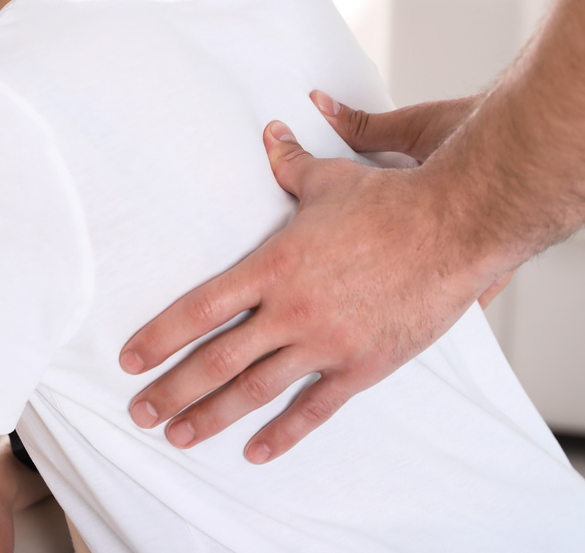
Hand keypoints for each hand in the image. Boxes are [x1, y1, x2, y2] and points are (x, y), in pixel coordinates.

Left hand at [119, 91, 502, 463]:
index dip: (159, 337)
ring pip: (255, 389)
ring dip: (212, 417)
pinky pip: (314, 408)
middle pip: (216, 359)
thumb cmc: (390, 202)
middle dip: (173, 390)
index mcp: (272, 265)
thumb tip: (268, 133)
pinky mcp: (361, 366)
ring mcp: (325, 342)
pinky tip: (255, 452)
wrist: (453, 228)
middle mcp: (291, 310)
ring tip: (179, 437)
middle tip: (140, 413)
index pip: (199, 308)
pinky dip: (282, 434)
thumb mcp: (328, 178)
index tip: (130, 360)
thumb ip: (288, 163)